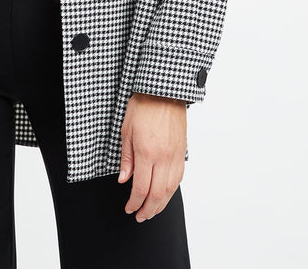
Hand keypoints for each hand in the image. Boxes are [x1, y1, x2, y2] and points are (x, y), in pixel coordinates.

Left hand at [118, 92, 185, 221]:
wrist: (164, 92)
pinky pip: (178, 178)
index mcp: (147, 152)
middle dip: (148, 209)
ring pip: (170, 189)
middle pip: (157, 194)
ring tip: (152, 211)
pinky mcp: (182, 152)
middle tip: (140, 216)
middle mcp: (163, 157)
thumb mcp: (126, 130)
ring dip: (161, 204)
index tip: (129, 208)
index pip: (141, 188)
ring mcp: (175, 156)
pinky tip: (165, 195)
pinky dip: (171, 191)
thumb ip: (126, 158)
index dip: (134, 203)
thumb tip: (125, 179)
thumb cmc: (143, 105)